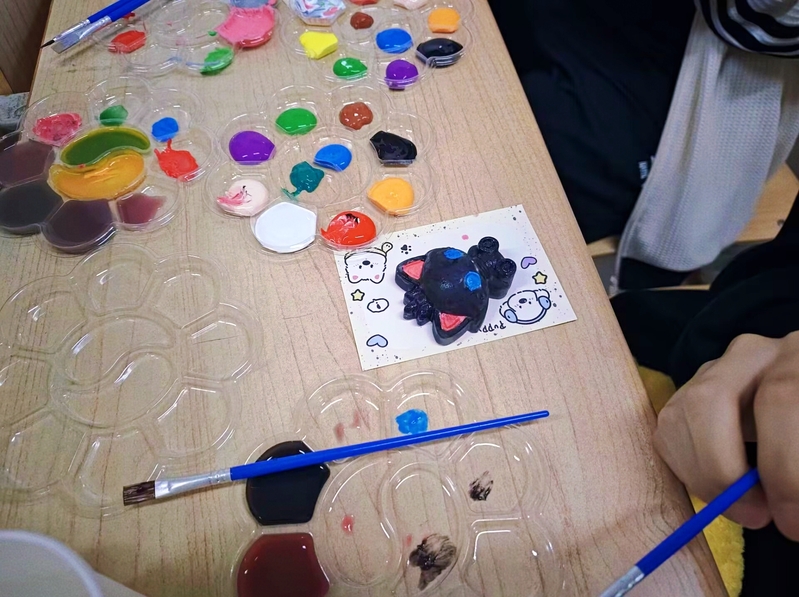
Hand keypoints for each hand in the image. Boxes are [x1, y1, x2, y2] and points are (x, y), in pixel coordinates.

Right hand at [654, 331, 798, 539]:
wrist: (793, 423)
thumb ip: (796, 468)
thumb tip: (788, 509)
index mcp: (798, 358)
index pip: (781, 399)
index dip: (782, 467)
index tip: (791, 520)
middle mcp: (750, 352)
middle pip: (708, 399)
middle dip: (722, 470)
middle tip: (754, 516)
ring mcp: (714, 368)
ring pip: (679, 412)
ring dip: (700, 472)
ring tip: (736, 505)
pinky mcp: (691, 390)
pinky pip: (668, 427)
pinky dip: (686, 466)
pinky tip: (716, 487)